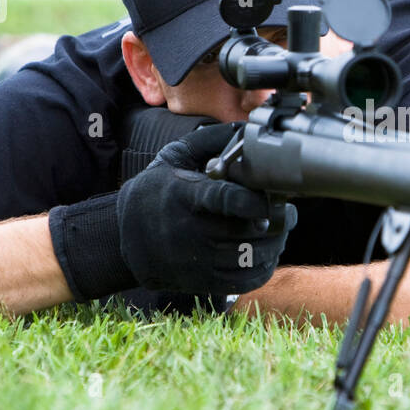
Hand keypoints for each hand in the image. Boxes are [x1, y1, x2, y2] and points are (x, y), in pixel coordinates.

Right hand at [116, 122, 297, 294]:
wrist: (123, 237)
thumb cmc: (155, 193)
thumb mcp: (172, 158)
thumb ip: (208, 141)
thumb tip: (245, 129)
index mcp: (184, 196)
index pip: (223, 200)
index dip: (253, 201)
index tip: (273, 199)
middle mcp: (190, 230)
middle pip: (246, 230)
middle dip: (276, 222)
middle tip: (286, 212)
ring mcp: (196, 259)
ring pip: (250, 257)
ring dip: (274, 244)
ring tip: (279, 231)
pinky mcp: (202, 281)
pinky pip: (244, 280)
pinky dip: (264, 268)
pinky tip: (267, 253)